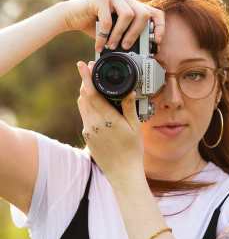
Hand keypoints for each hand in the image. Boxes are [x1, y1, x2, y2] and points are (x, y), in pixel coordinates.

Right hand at [61, 0, 164, 51]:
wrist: (71, 17)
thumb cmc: (95, 26)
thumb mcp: (116, 32)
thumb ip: (129, 36)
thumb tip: (144, 52)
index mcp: (132, 5)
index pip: (154, 11)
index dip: (160, 26)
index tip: (157, 42)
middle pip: (143, 13)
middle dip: (137, 34)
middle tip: (126, 47)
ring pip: (128, 15)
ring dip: (120, 34)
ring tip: (112, 45)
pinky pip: (108, 20)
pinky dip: (104, 36)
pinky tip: (99, 44)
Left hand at [76, 60, 144, 180]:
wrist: (123, 173)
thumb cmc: (132, 151)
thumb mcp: (135, 127)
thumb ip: (129, 107)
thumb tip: (129, 91)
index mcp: (106, 119)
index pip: (91, 93)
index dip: (86, 77)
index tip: (82, 65)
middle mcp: (93, 124)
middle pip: (83, 97)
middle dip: (86, 83)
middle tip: (91, 72)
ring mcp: (88, 131)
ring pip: (82, 106)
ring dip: (86, 94)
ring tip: (94, 87)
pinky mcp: (87, 137)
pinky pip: (85, 117)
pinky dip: (88, 107)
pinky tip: (98, 107)